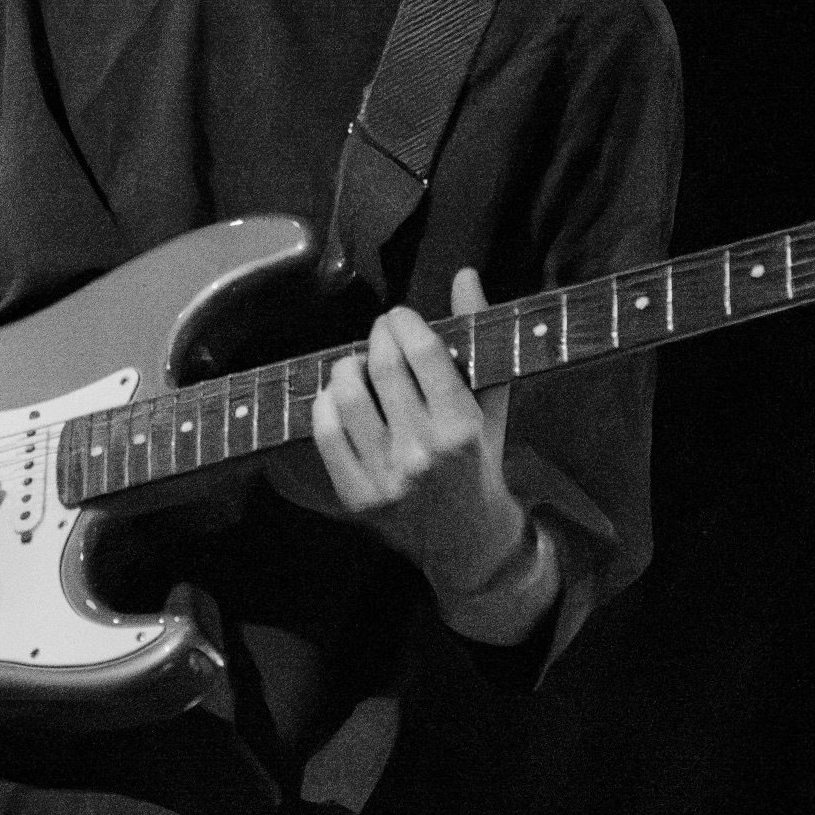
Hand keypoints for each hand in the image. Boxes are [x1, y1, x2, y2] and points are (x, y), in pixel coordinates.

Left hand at [312, 267, 528, 597]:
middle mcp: (423, 451)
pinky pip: (325, 433)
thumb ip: (477, 336)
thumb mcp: (489, 401)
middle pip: (382, 366)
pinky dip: (325, 405)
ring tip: (358, 364)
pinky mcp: (357, 496)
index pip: (422, 351)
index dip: (404, 321)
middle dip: (377, 336)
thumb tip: (465, 274)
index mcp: (461, 425)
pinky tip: (338, 398)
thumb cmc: (480, 461)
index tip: (400, 316)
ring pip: (347, 395)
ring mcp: (387, 477)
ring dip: (347, 366)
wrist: (467, 540)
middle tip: (380, 333)